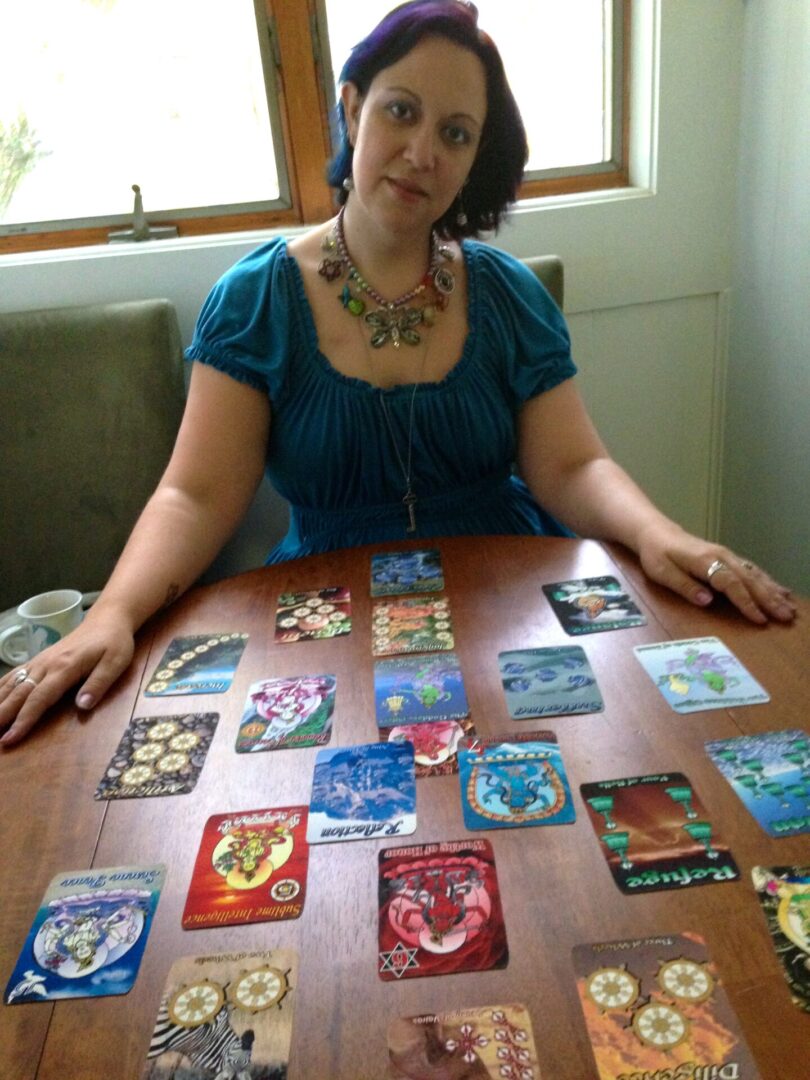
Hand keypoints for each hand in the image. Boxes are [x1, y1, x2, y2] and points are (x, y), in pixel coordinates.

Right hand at [0, 608, 134, 747]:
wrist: (107, 619)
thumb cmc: (114, 643)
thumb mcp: (116, 663)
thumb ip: (99, 684)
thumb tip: (82, 706)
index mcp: (65, 667)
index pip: (39, 698)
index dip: (24, 719)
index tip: (10, 738)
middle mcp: (46, 664)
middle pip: (19, 693)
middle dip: (2, 715)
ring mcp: (40, 661)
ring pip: (12, 683)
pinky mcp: (38, 659)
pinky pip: (14, 674)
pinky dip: (0, 687)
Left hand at [636, 524, 796, 624]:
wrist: (656, 532)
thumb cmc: (656, 554)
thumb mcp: (661, 572)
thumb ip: (684, 586)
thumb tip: (707, 600)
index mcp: (705, 561)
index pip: (730, 584)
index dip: (746, 602)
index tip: (760, 619)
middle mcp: (721, 556)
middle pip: (749, 579)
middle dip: (769, 599)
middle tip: (786, 617)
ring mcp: (727, 555)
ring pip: (755, 574)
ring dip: (773, 591)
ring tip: (789, 608)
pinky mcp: (728, 557)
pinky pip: (752, 570)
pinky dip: (768, 581)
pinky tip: (780, 591)